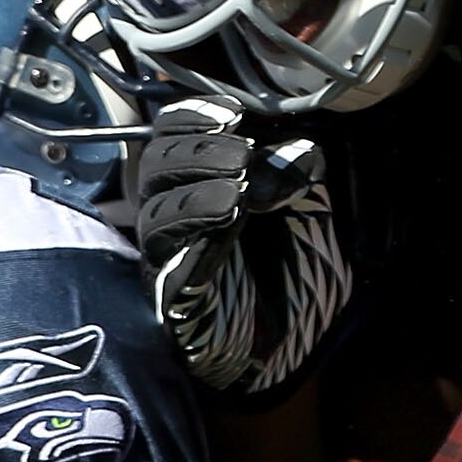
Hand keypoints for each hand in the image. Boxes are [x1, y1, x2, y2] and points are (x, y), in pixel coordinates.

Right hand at [133, 100, 352, 396]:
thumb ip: (299, 180)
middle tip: (241, 152)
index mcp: (196, 187)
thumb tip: (301, 147)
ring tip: (241, 185)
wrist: (296, 347)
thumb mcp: (306, 215)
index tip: (231, 113)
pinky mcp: (174, 298)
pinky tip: (231, 212)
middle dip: (196, 150)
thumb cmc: (292, 275)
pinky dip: (199, 228)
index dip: (192, 119)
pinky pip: (172, 258)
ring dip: (198, 187)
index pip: (171, 139)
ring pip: (158, 211)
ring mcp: (169, 260)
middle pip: (154, 168)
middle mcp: (172, 220)